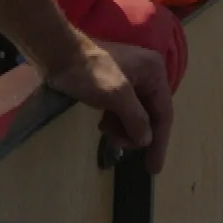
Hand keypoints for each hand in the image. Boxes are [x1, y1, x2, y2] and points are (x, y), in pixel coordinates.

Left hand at [41, 36, 175, 173]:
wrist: (58, 54)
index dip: (160, 142)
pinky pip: (123, 109)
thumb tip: (146, 141)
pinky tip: (103, 125)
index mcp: (154, 72)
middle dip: (136, 134)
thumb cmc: (90, 72)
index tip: (153, 168)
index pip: (164, 113)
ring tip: (106, 132)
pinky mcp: (115, 84)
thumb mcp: (117, 96)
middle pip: (150, 115)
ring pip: (135, 115)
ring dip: (123, 128)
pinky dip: (115, 121)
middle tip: (119, 146)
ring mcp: (131, 79)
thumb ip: (136, 119)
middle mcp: (148, 74)